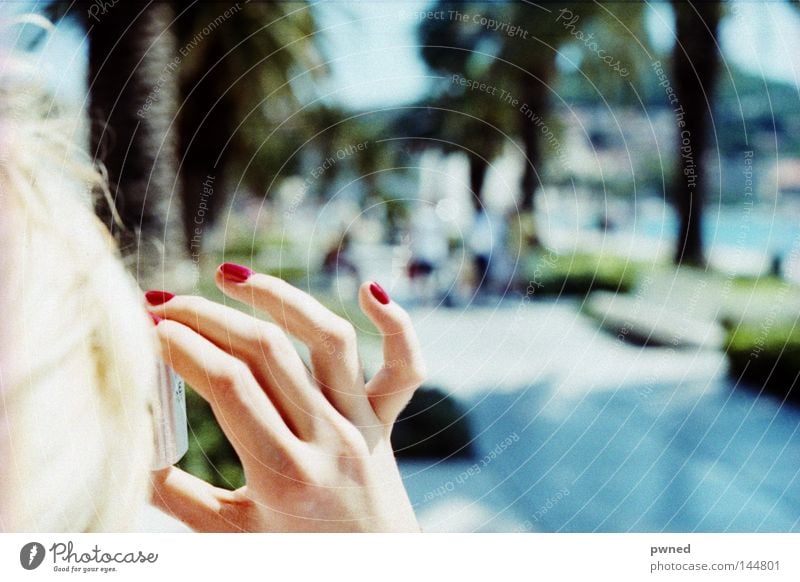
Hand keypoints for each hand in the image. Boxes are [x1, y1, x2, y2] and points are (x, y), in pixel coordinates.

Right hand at [146, 264, 425, 531]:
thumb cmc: (294, 558)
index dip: (182, 345)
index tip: (146, 326)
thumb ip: (176, 495)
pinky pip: (404, 367)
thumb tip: (129, 448)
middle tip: (164, 303)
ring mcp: (361, 422)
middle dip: (206, 316)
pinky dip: (397, 325)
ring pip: (327, 337)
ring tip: (230, 277)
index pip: (226, 384)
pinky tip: (371, 288)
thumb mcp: (228, 534)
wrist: (371, 572)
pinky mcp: (384, 417)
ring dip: (278, 296)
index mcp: (282, 473)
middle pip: (264, 350)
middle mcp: (327, 438)